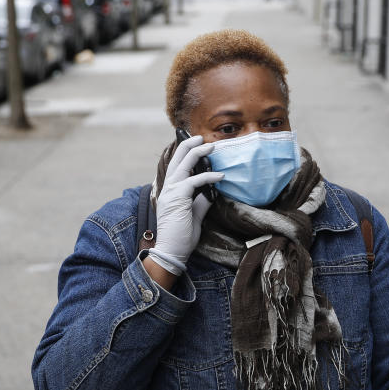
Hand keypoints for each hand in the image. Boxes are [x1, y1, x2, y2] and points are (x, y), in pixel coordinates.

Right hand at [151, 135, 222, 274]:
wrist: (172, 252)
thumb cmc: (181, 237)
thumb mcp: (194, 215)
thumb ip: (200, 202)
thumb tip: (211, 192)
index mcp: (170, 191)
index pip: (177, 166)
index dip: (185, 154)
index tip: (198, 146)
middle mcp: (168, 188)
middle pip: (177, 159)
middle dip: (189, 145)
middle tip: (201, 137)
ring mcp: (171, 192)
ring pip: (183, 164)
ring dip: (198, 153)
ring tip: (212, 146)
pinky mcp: (178, 198)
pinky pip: (194, 181)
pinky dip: (208, 176)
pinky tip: (220, 177)